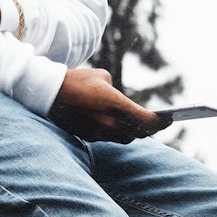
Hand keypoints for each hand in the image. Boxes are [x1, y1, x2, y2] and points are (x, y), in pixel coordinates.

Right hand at [48, 69, 168, 143]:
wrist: (47, 94)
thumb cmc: (75, 81)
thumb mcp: (101, 78)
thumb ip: (116, 91)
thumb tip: (119, 101)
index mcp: (116, 105)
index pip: (147, 121)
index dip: (161, 122)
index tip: (169, 119)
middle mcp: (109, 123)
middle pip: (139, 133)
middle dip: (150, 128)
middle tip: (160, 123)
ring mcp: (98, 132)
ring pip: (125, 138)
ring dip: (134, 132)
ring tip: (142, 125)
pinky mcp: (88, 136)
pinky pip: (110, 137)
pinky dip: (118, 132)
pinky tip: (120, 125)